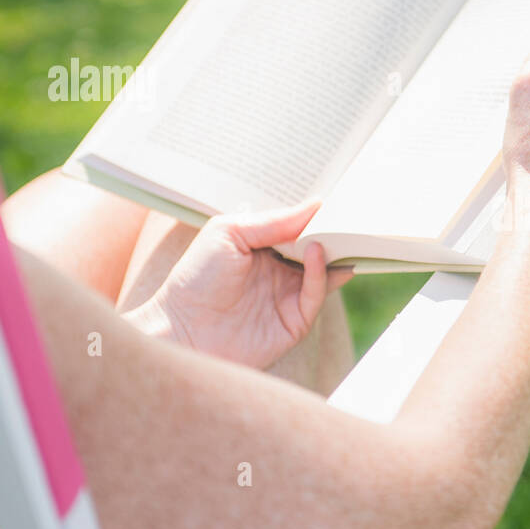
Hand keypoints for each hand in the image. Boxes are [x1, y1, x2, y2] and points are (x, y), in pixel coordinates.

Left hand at [124, 201, 352, 369]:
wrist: (182, 329)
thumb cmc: (196, 278)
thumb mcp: (229, 233)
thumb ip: (272, 221)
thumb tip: (315, 205)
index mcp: (262, 248)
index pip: (298, 228)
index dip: (314, 215)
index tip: (332, 199)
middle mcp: (279, 272)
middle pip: (317, 249)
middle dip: (332, 232)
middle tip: (347, 213)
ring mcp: (288, 297)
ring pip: (323, 272)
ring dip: (334, 252)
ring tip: (340, 230)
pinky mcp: (295, 323)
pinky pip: (315, 296)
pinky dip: (320, 274)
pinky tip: (316, 252)